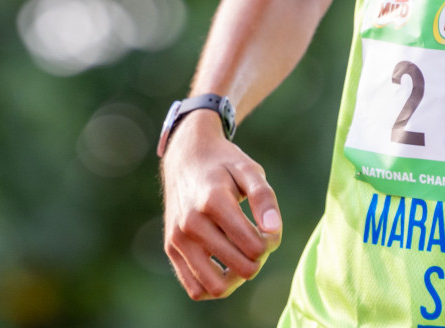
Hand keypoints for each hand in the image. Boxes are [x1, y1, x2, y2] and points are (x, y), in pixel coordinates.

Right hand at [161, 112, 282, 299]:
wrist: (185, 156)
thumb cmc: (223, 164)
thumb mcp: (249, 170)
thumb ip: (264, 198)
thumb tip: (273, 230)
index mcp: (213, 201)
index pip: (254, 246)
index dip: (271, 241)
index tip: (269, 228)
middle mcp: (191, 223)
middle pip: (240, 268)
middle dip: (258, 259)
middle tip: (257, 241)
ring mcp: (178, 238)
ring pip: (215, 287)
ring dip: (237, 279)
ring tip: (242, 256)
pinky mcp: (171, 248)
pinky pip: (195, 288)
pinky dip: (214, 285)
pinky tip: (225, 265)